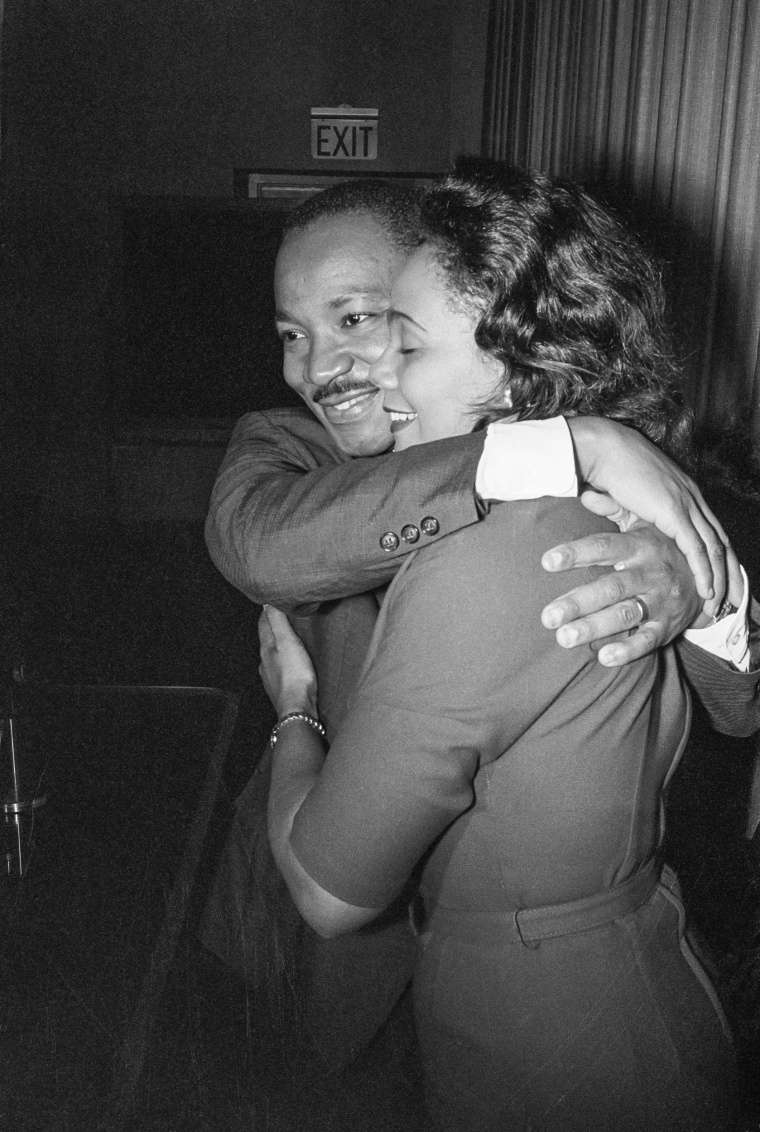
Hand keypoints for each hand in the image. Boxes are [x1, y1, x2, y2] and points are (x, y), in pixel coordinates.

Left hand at [258, 605, 317, 717]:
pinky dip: (283, 660)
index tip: (270, 602)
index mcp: (265, 649)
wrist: (297, 708)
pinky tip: (290, 663)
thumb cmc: (294, 675)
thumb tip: (267, 603)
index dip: (267, 612)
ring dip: (278, 645)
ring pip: (272, 655)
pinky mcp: (280, 688)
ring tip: (286, 638)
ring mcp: (270, 676)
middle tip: (279, 616)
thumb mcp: (287, 642)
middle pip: (267, 639)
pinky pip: (279, 668)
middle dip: (272, 627)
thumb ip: (278, 622)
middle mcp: (264, 662)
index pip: (264, 625)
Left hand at [541, 524, 703, 665]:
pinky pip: (647, 640)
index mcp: (640, 545)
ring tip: (564, 638)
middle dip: (578, 602)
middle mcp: (650, 573)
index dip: (576, 554)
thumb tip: (586, 491)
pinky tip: (602, 657)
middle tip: (547, 617)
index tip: (546, 562)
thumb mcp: (643, 525)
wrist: (707, 579)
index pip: (604, 547)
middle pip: (610, 587)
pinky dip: (626, 650)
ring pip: (625, 615)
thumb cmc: (660, 550)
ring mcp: (660, 601)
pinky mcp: (668, 626)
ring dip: (593, 627)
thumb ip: (614, 509)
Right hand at [566, 418, 728, 602]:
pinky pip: (696, 548)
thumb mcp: (630, 496)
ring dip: (721, 577)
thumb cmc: (610, 468)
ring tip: (721, 602)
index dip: (719, 555)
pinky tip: (707, 589)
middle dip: (731, 571)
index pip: (712, 529)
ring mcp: (686, 503)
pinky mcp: (674, 511)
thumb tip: (628, 530)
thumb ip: (637, 514)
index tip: (722, 578)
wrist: (604, 450)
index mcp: (685, 492)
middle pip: (721, 540)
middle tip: (735, 597)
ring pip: (714, 547)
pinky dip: (704, 571)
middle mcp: (692, 497)